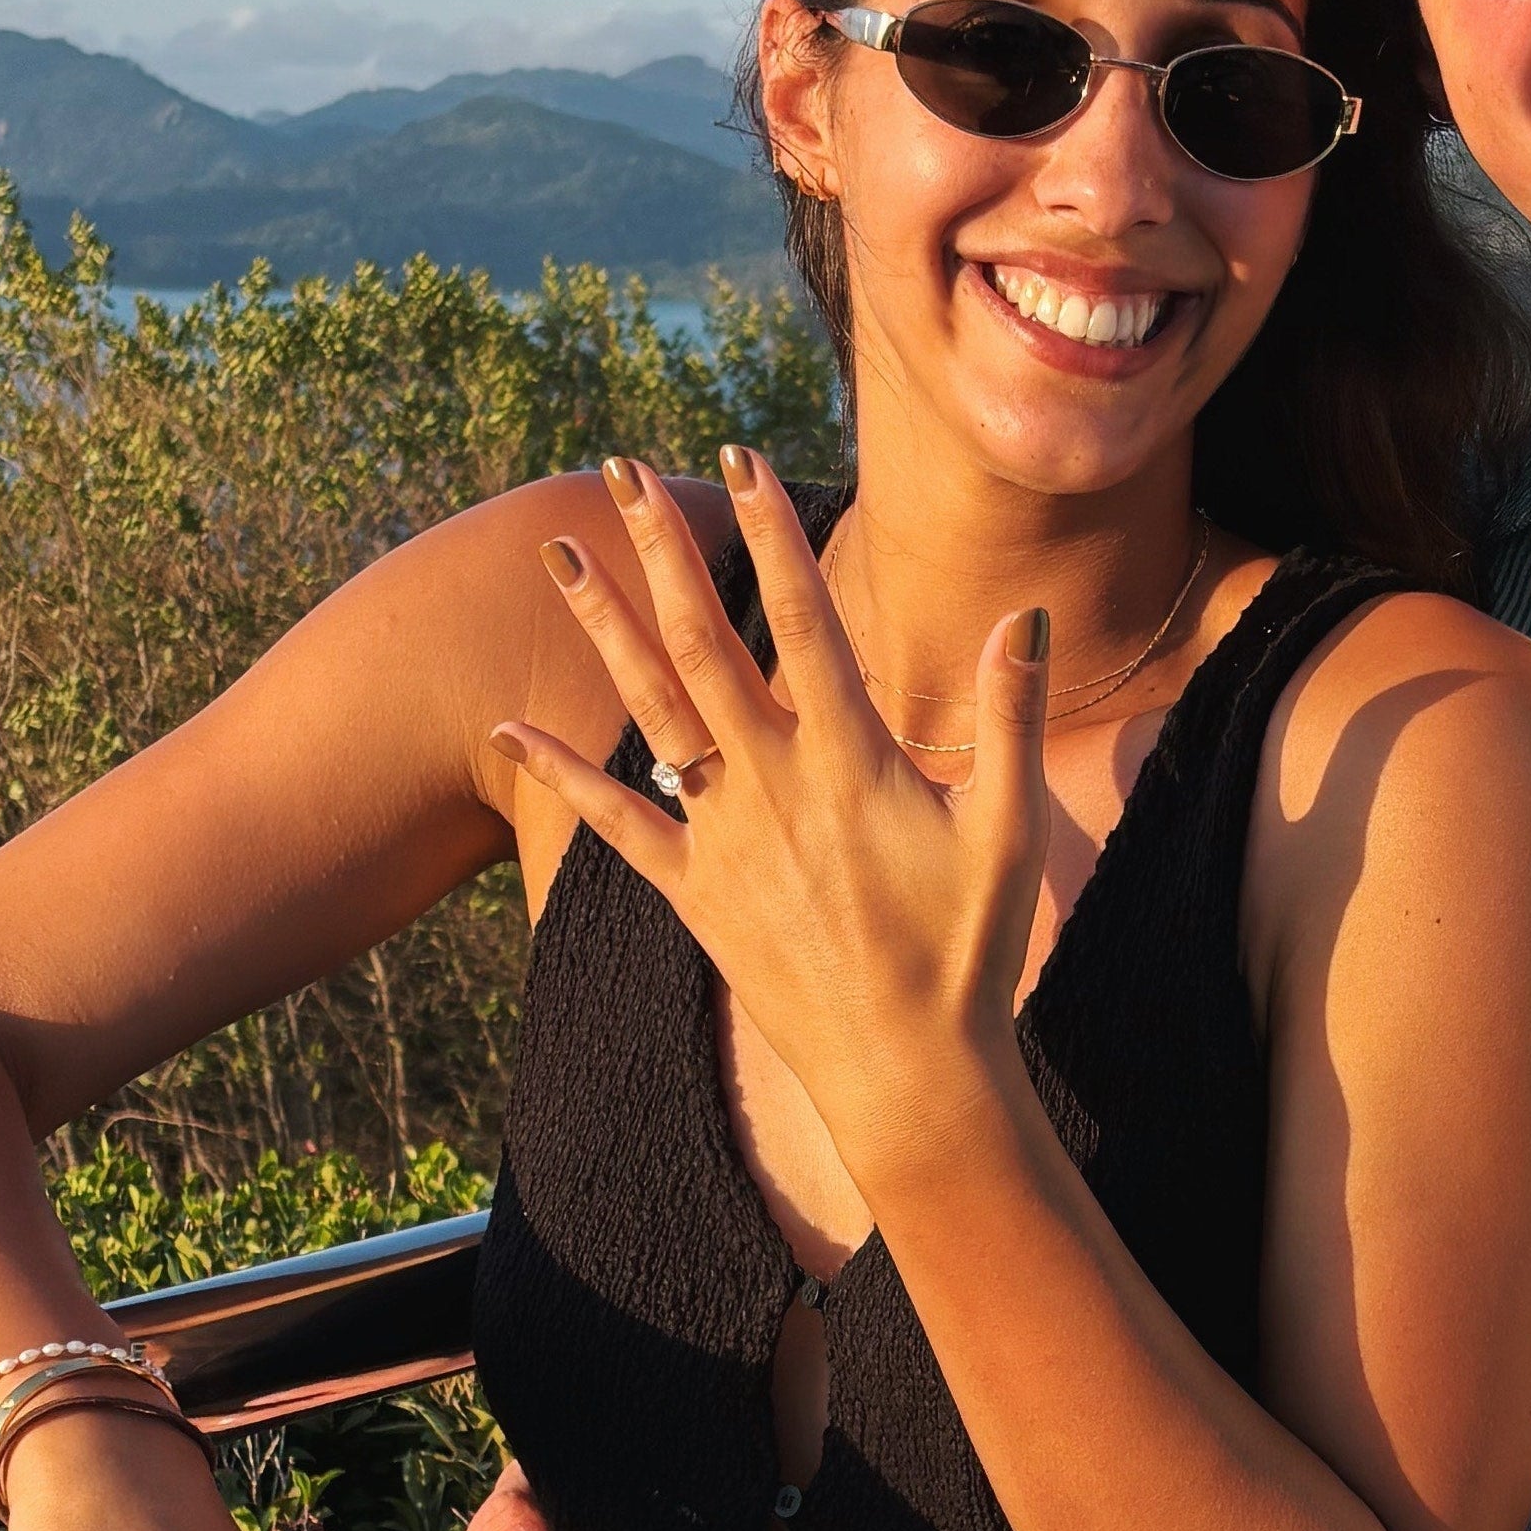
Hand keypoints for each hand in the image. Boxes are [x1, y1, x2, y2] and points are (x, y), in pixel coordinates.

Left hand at [492, 450, 1049, 1202]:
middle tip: (620, 470)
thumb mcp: (1013, 832)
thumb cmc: (970, 954)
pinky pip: (617, 824)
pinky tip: (509, 725)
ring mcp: (726, 839)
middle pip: (705, 641)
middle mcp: (774, 785)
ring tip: (557, 553)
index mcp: (851, 760)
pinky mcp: (697, 895)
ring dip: (601, 625)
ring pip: (649, 709)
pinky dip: (560, 772)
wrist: (908, 1073)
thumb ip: (1010, 717)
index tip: (744, 457)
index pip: (804, 618)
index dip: (773, 531)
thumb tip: (1022, 617)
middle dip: (661, 548)